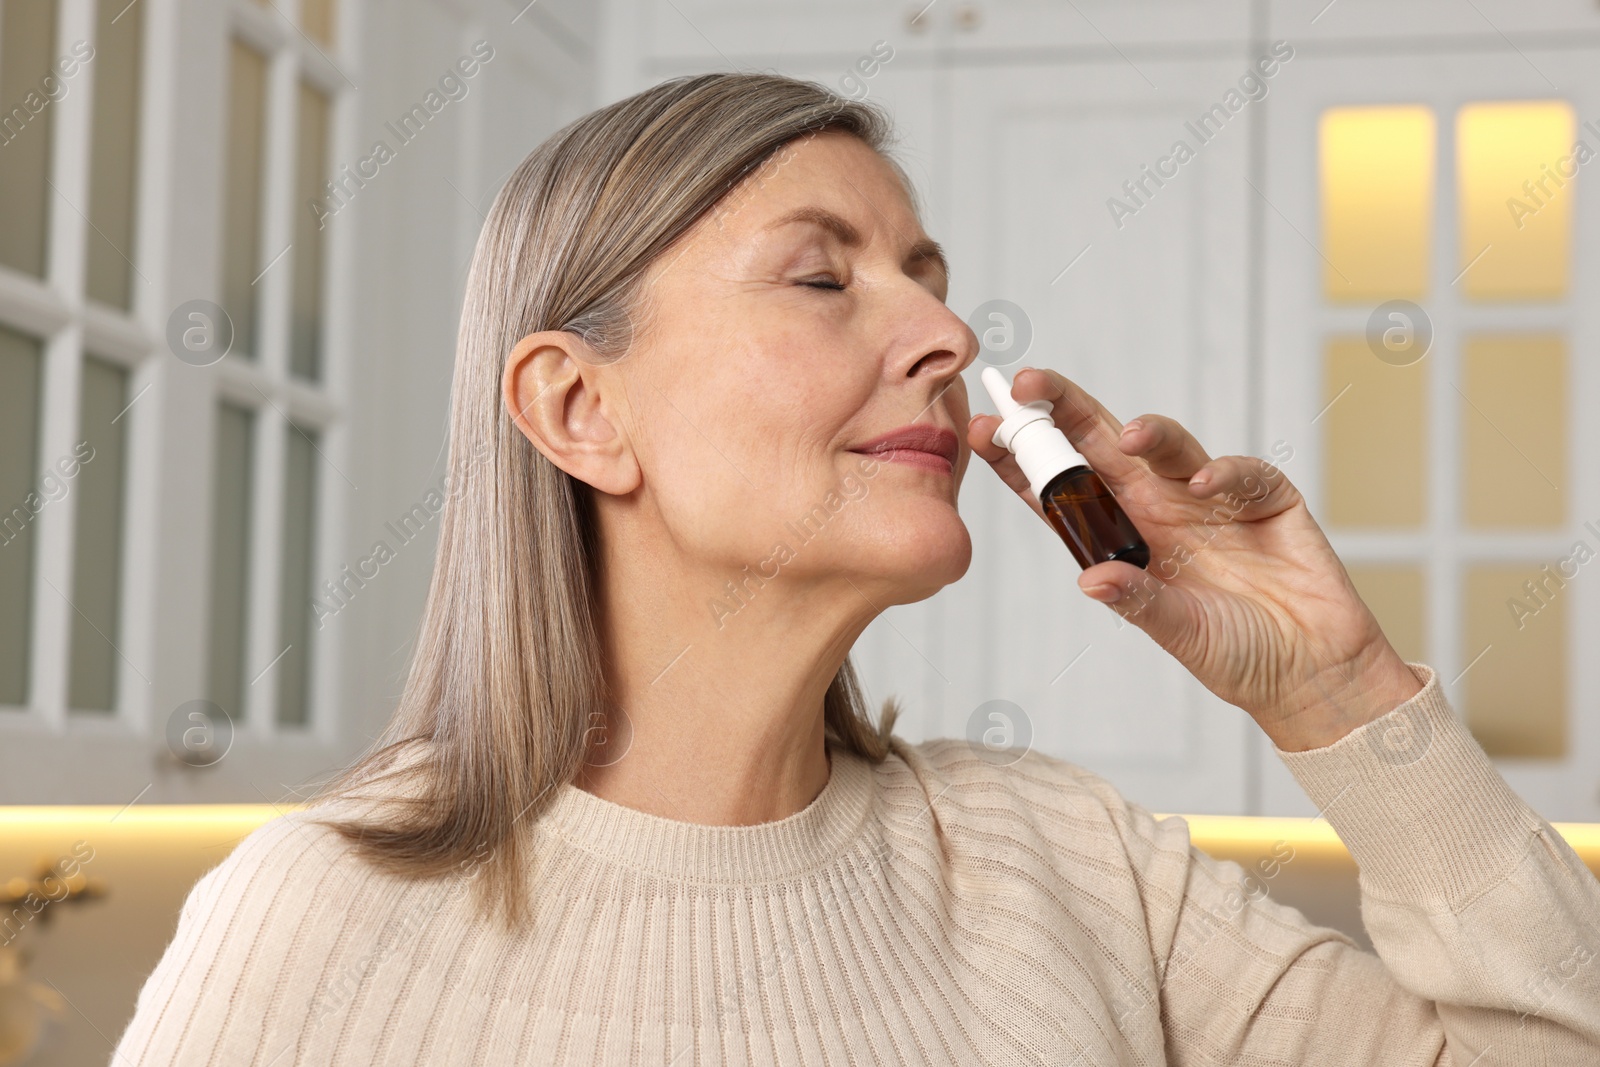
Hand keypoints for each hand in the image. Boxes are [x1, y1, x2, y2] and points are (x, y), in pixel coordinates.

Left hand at [966, 367, 1422, 751]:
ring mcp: (1212, 499)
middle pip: (1102, 447)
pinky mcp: (1266, 498)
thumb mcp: (1179, 632)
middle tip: (1029, 384)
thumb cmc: (1238, 654)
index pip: (1062, 492)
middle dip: (1065, 412)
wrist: (1314, 672)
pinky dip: (1224, 473)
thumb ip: (1139, 602)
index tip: (983, 432)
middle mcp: (1159, 509)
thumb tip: (1091, 579)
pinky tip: (1207, 482)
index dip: (1024, 463)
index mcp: (1125, 538)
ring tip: (1124, 435)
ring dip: (1144, 434)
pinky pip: (1240, 473)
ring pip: (1166, 447)